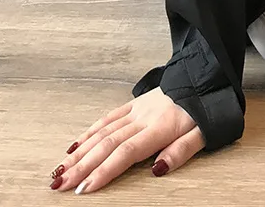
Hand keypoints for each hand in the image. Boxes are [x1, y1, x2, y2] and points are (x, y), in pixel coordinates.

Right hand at [49, 87, 204, 193]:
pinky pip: (108, 117)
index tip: (84, 188)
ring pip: (102, 131)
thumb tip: (159, 170)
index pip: (126, 153)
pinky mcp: (135, 103)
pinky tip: (75, 144)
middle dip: (81, 166)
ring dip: (79, 151)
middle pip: (107, 144)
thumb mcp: (204, 131)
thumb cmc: (205, 107)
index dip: (104, 171)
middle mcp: (143, 118)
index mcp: (159, 128)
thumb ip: (181, 151)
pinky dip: (90, 131)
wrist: (205, 76)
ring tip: (59, 169)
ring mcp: (136, 109)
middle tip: (59, 184)